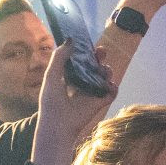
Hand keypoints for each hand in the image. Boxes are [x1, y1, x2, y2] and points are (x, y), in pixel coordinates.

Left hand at [30, 40, 117, 164]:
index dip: (86, 51)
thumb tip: (71, 39)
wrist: (58, 125)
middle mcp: (81, 82)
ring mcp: (91, 93)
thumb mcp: (51, 75)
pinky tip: (109, 85)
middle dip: (99, 57)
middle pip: (94, 66)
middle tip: (101, 52)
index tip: (89, 44)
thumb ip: (59, 57)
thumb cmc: (51, 101)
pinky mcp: (100, 103)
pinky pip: (111, 92)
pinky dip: (113, 87)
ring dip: (107, 71)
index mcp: (69, 76)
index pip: (80, 60)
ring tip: (103, 71)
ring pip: (104, 77)